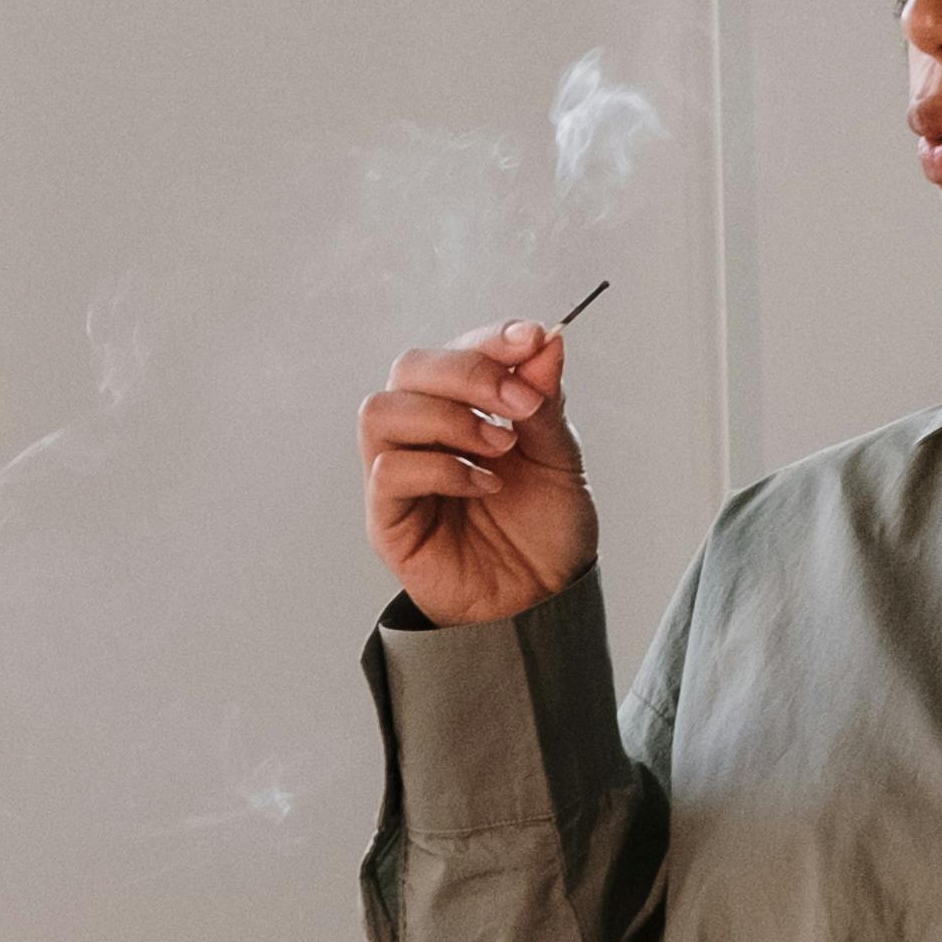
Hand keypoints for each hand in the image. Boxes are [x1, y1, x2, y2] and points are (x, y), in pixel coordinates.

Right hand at [363, 319, 599, 627]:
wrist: (544, 602)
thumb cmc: (545, 532)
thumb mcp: (560, 459)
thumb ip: (544, 403)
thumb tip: (545, 343)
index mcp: (462, 409)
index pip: (456, 350)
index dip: (489, 339)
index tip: (531, 339)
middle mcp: (423, 433)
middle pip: (409, 368)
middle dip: (468, 372)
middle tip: (519, 403)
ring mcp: (400, 474)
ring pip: (382, 410)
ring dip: (447, 417)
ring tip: (499, 447)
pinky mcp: (388, 520)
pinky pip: (388, 471)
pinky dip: (441, 467)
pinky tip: (485, 484)